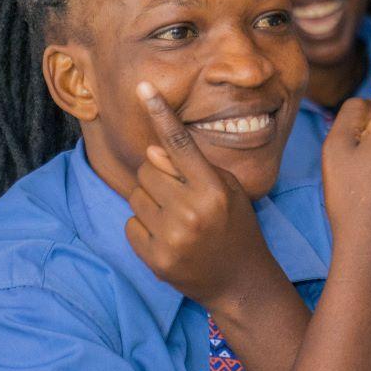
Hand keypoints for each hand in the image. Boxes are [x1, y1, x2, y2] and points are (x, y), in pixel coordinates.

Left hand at [124, 81, 282, 310]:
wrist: (240, 281)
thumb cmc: (235, 226)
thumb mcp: (227, 189)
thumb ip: (190, 168)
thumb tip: (152, 152)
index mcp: (213, 189)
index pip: (180, 143)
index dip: (161, 113)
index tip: (144, 89)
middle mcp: (192, 212)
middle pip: (148, 170)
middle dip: (157, 176)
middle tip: (178, 195)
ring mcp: (172, 238)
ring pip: (136, 196)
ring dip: (150, 202)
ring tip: (175, 218)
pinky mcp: (156, 260)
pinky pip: (131, 224)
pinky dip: (143, 228)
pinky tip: (167, 238)